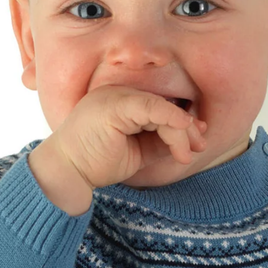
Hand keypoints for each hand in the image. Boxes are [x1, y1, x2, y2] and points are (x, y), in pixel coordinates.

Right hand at [29, 85, 206, 211]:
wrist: (66, 172)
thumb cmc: (95, 164)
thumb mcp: (137, 153)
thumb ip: (158, 143)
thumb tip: (188, 142)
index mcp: (121, 103)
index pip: (159, 108)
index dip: (181, 124)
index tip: (198, 140)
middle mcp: (118, 94)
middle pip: (163, 106)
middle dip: (187, 127)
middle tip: (200, 145)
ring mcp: (115, 97)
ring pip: (161, 109)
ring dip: (180, 133)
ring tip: (186, 155)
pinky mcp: (116, 105)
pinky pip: (152, 107)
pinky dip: (171, 119)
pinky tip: (183, 133)